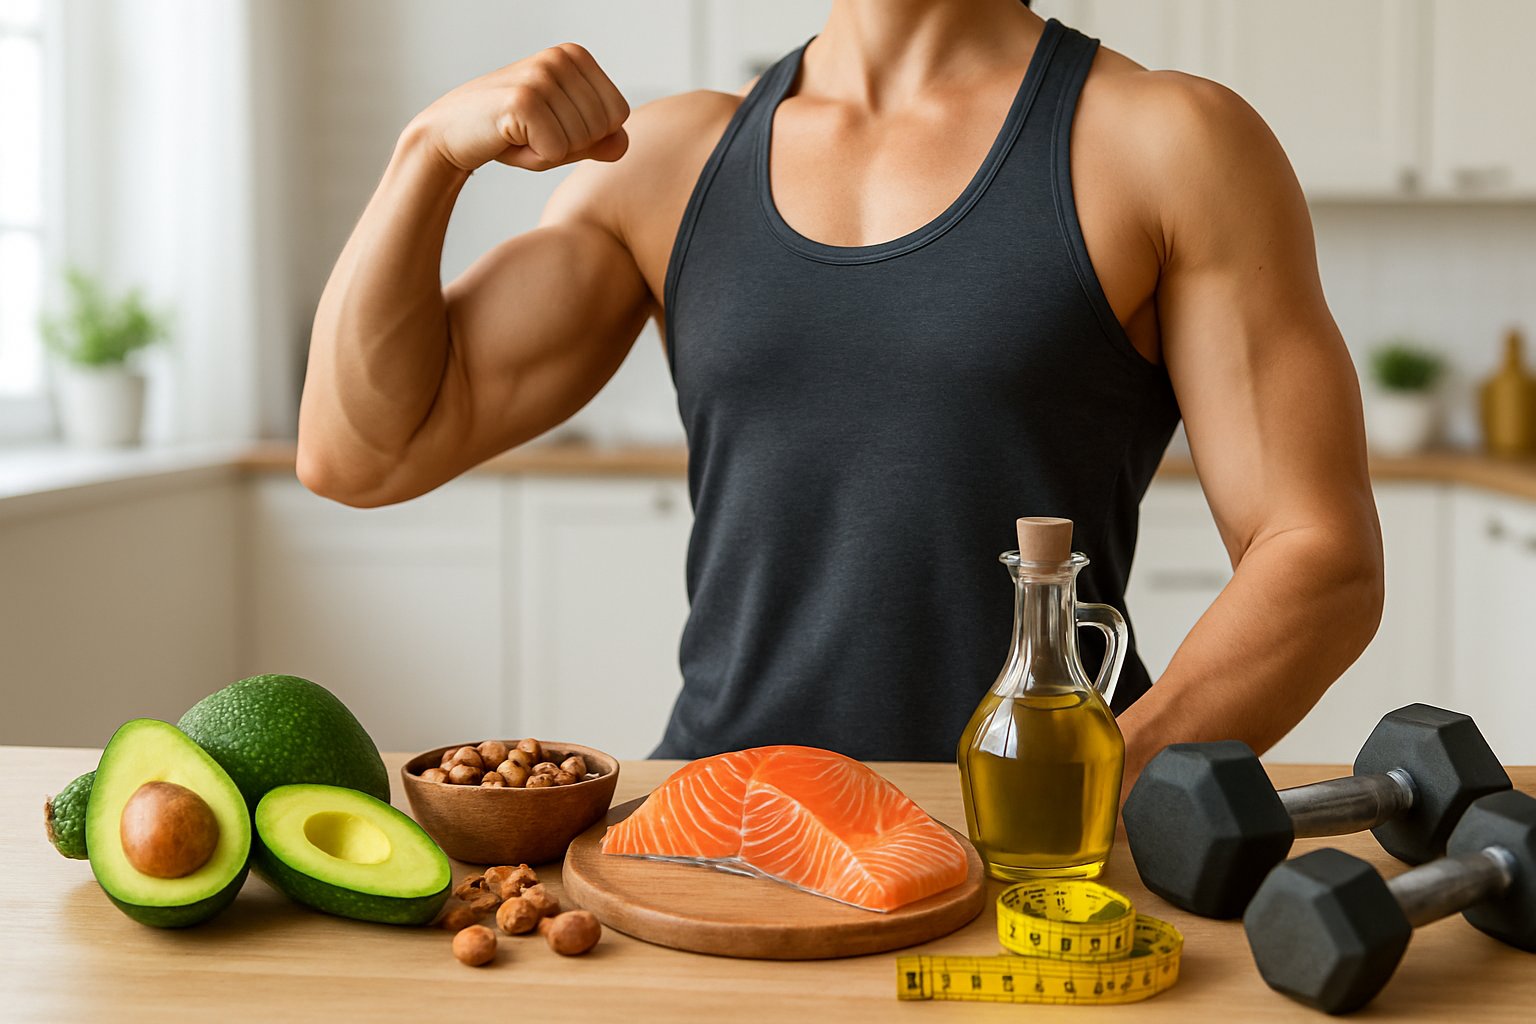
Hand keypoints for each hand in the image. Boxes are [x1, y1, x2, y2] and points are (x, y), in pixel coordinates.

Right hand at [410, 43, 630, 171]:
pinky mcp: (524, 100)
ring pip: (581, 142)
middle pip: (603, 129)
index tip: (551, 126)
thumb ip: (598, 140)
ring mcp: (541, 75)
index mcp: (575, 56)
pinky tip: (509, 140)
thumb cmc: (510, 134)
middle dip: (570, 146)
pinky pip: (556, 152)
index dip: (587, 136)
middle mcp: (560, 57)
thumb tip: (622, 143)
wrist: (451, 134)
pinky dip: (534, 159)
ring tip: (520, 136)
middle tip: (532, 133)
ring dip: (550, 153)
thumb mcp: (563, 137)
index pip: (619, 115)